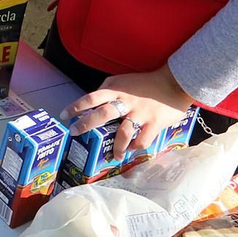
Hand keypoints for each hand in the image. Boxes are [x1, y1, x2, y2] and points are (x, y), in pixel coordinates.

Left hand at [62, 66, 194, 157]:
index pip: (92, 97)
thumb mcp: (123, 80)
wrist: (174, 83)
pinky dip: (136, 147)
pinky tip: (133, 150)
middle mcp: (126, 102)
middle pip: (102, 114)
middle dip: (86, 124)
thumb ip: (109, 88)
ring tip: (114, 156)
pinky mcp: (154, 123)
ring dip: (117, 147)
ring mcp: (140, 113)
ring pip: (123, 133)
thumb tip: (93, 99)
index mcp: (117, 90)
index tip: (64, 115)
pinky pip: (142, 140)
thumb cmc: (145, 83)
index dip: (76, 106)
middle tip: (74, 132)